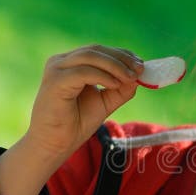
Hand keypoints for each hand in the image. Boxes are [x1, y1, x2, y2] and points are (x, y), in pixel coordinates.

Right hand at [25, 45, 143, 159]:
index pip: (99, 51)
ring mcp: (56, 69)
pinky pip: (84, 72)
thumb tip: (138, 77)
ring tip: (131, 78)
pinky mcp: (55, 81)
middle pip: (96, 50)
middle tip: (140, 69)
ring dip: (115, 66)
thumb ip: (120, 89)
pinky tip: (115, 84)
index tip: (141, 64)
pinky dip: (103, 76)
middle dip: (121, 58)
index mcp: (70, 64)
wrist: (55, 144)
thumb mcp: (105, 102)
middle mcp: (61, 62)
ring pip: (91, 56)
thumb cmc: (75, 124)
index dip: (121, 54)